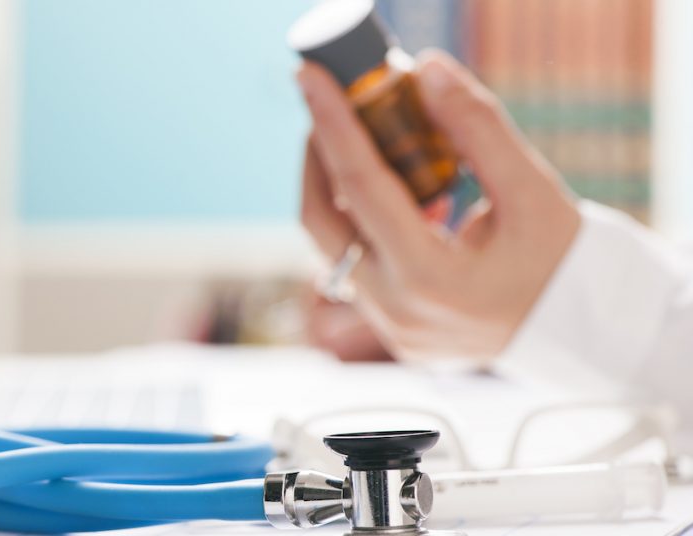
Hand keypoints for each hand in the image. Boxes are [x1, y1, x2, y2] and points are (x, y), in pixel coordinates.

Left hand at [297, 50, 580, 362]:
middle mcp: (398, 311)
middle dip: (317, 157)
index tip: (312, 81)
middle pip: (322, 223)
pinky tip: (392, 192)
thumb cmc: (562, 259)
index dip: (334, 127)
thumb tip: (426, 70)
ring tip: (361, 141)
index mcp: (432, 279)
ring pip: (332, 247)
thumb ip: (478, 127)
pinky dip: (360, 223)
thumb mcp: (531, 188)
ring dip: (335, 189)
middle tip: (328, 107)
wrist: (585, 331)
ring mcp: (390, 327)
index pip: (360, 190)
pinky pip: (354, 268)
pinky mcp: (392, 331)